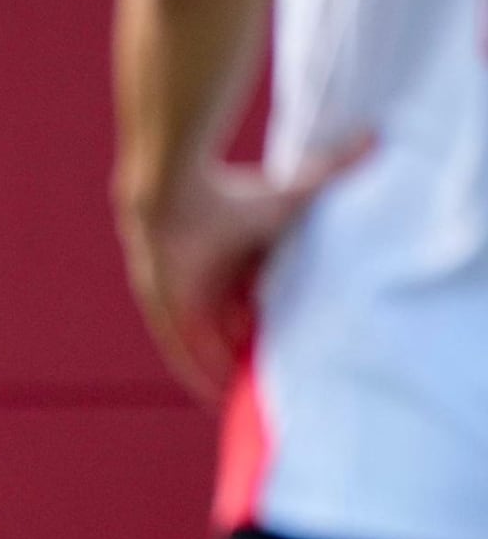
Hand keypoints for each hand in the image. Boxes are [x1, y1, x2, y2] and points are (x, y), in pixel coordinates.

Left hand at [117, 141, 370, 400]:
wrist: (172, 196)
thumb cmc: (230, 194)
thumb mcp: (289, 196)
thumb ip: (332, 170)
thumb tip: (374, 137)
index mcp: (229, 259)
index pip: (251, 299)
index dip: (267, 320)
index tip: (288, 338)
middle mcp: (204, 281)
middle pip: (230, 326)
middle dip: (248, 350)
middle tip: (276, 379)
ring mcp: (181, 298)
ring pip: (207, 344)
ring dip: (226, 369)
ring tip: (250, 400)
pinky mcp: (164, 312)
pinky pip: (183, 353)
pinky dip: (198, 375)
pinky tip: (215, 401)